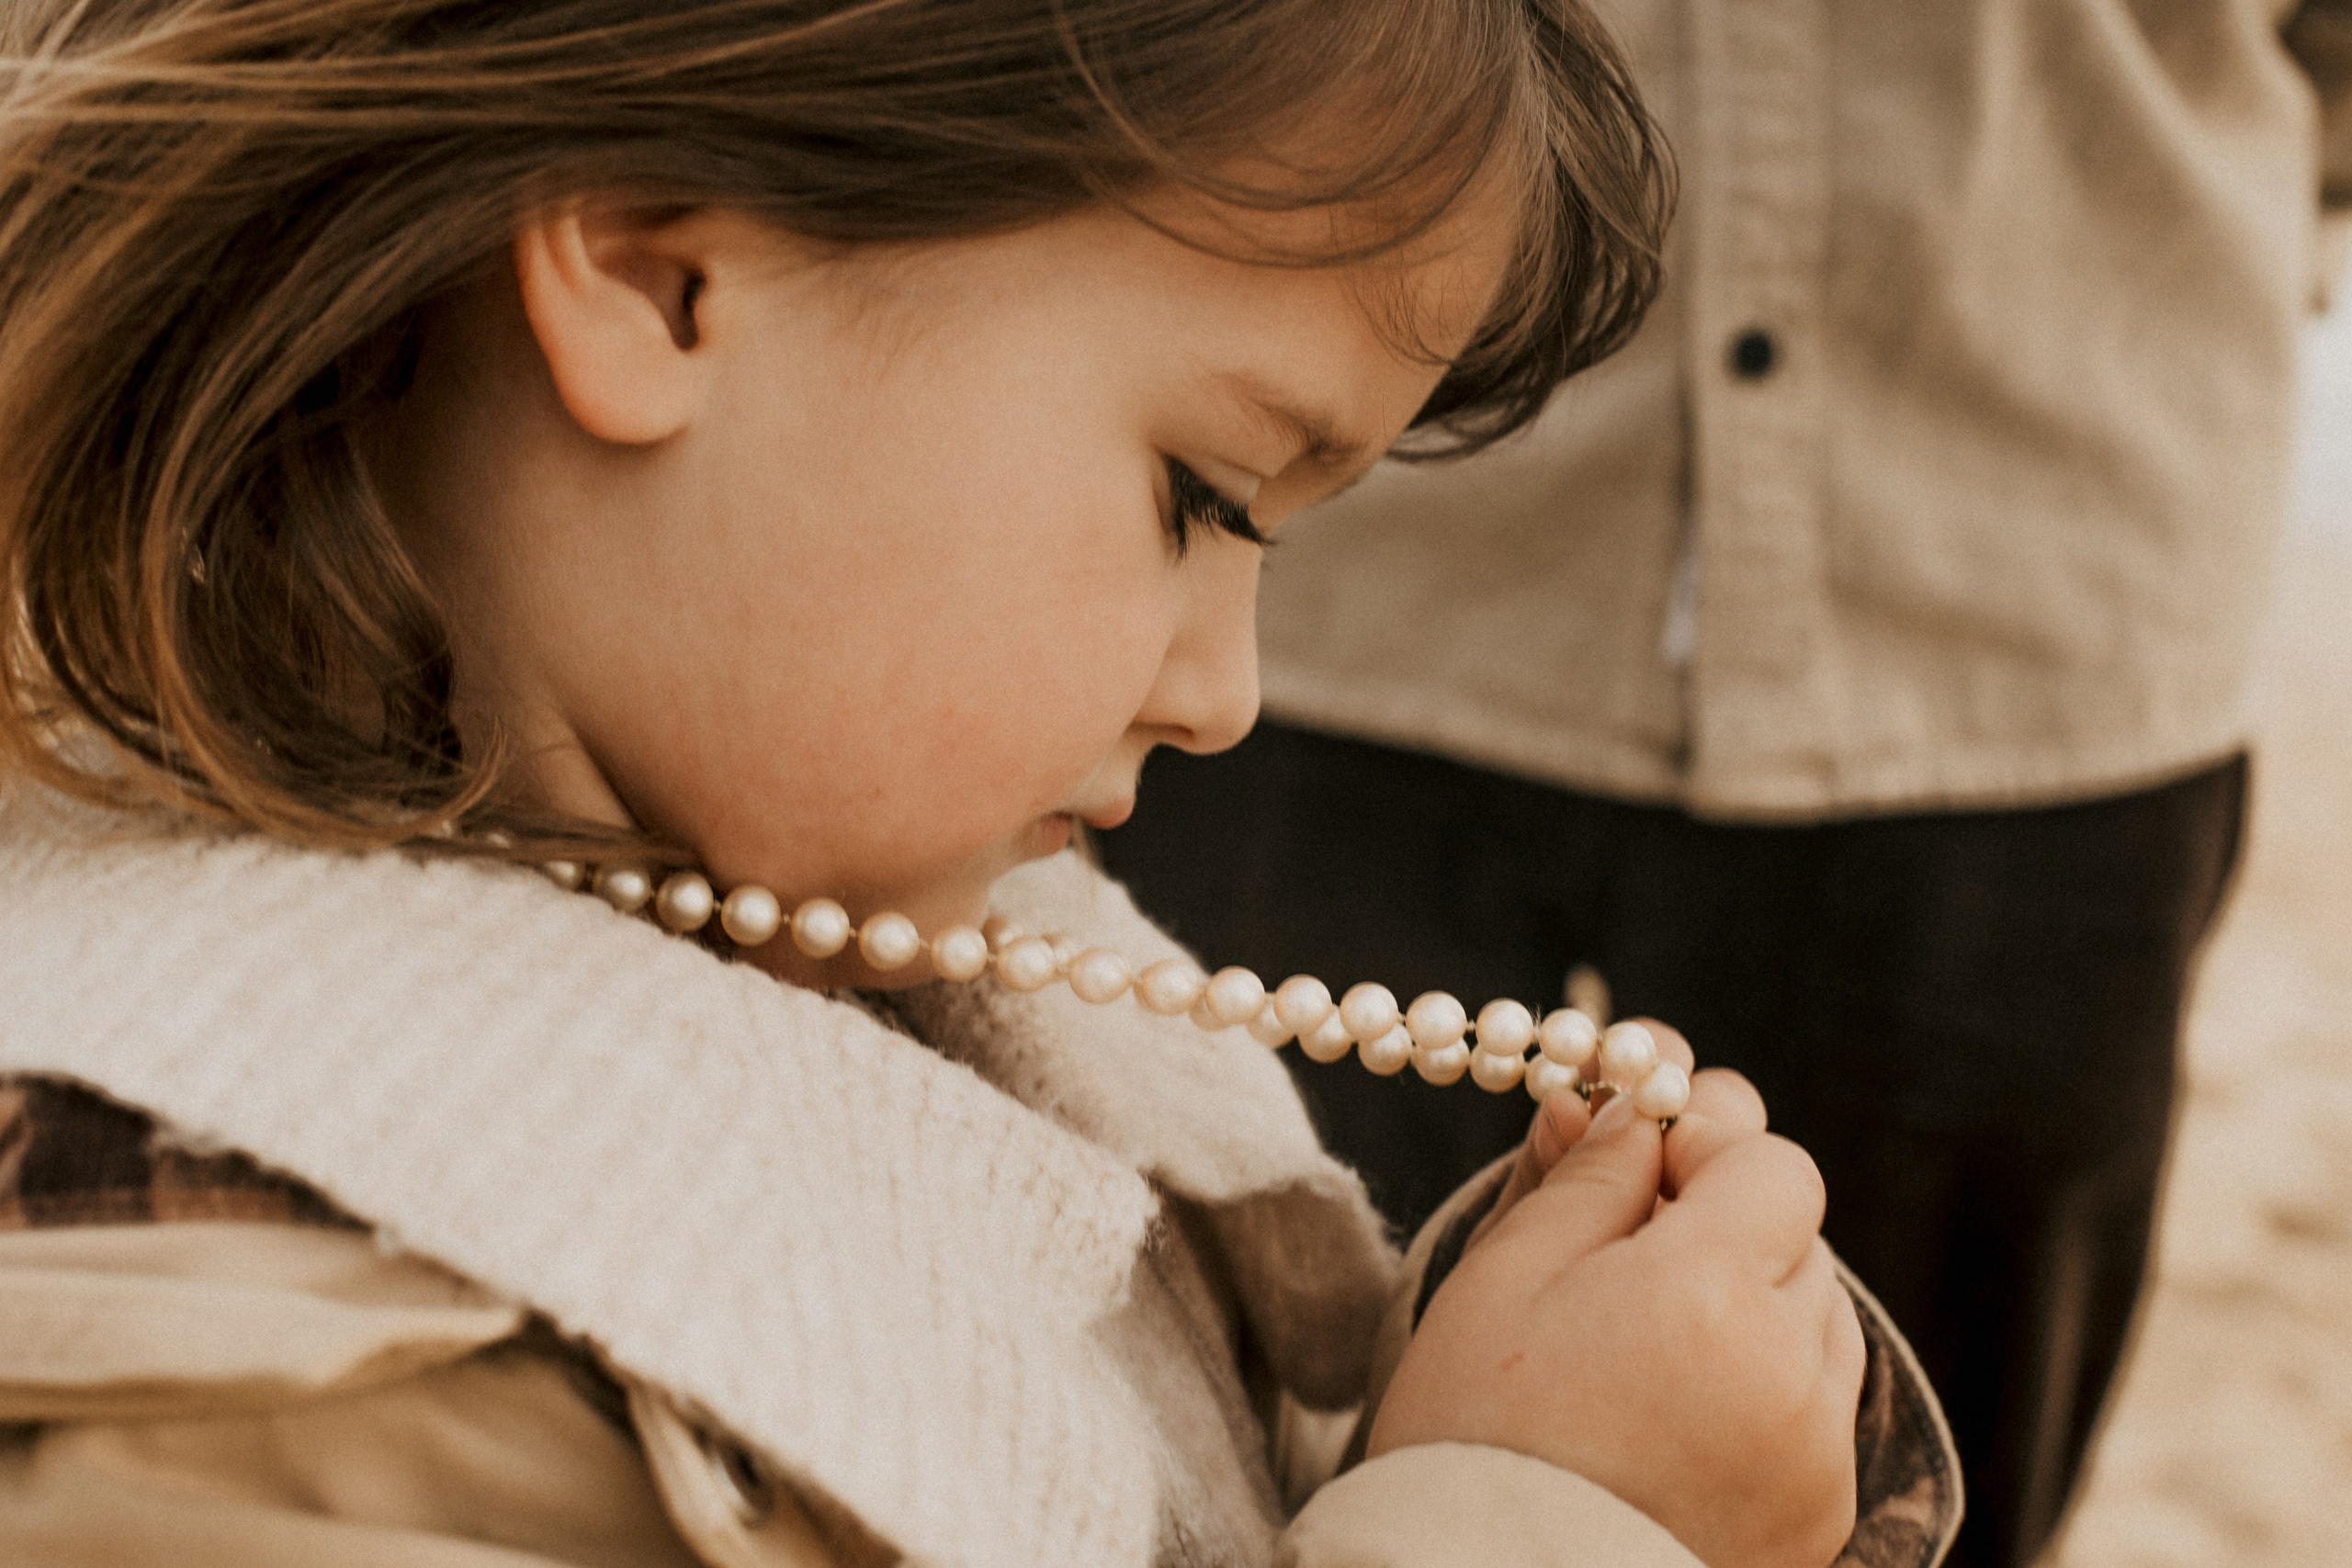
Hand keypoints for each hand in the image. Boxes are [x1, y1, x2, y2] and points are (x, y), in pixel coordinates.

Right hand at [1366, 1038, 1865, 1567]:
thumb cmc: (1474, 1440)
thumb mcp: (1505, 1279)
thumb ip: (1588, 1179)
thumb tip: (1634, 1108)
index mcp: (1708, 1295)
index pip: (1773, 1165)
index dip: (1707, 1149)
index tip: (1639, 1170)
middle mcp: (1788, 1373)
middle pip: (1799, 1238)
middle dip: (1725, 1227)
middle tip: (1628, 1256)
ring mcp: (1816, 1455)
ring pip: (1819, 1320)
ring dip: (1755, 1303)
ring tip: (1652, 1342)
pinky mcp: (1821, 1517)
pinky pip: (1820, 1408)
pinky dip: (1768, 1386)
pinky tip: (1679, 1410)